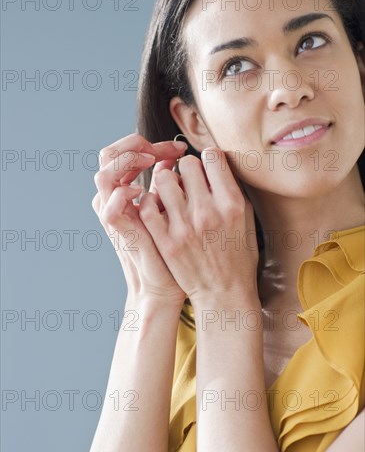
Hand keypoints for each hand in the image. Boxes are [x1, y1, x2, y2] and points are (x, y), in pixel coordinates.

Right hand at [92, 132, 188, 306]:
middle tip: (169, 150)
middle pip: (109, 153)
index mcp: (124, 190)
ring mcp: (111, 213)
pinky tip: (145, 190)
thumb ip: (165, 183)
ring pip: (104, 172)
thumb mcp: (168, 208)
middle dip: (138, 144)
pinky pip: (110, 202)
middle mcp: (113, 198)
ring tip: (153, 161)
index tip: (179, 148)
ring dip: (129, 160)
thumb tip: (174, 158)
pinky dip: (126, 191)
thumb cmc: (170, 248)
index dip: (152, 144)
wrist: (163, 283)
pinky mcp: (115, 229)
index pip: (127, 152)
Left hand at [139, 147, 259, 306]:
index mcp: (232, 204)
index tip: (206, 167)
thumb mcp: (247, 220)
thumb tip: (219, 164)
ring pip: (163, 180)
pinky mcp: (166, 241)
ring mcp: (184, 227)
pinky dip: (151, 202)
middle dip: (187, 169)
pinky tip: (159, 208)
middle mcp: (208, 211)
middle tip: (188, 181)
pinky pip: (148, 206)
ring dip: (167, 182)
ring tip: (172, 194)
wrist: (224, 294)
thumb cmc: (238, 258)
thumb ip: (233, 191)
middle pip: (186, 164)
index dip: (207, 159)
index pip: (212, 157)